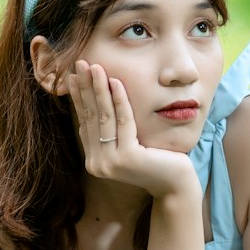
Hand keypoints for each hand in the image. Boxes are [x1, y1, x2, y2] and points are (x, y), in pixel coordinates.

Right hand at [68, 61, 197, 198]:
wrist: (175, 185)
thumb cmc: (156, 161)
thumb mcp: (129, 143)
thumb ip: (113, 130)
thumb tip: (98, 98)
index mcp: (94, 160)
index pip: (85, 122)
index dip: (79, 97)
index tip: (74, 75)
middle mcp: (97, 164)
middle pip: (91, 117)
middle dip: (85, 87)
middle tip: (80, 63)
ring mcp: (111, 163)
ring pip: (104, 117)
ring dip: (99, 88)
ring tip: (95, 66)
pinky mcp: (127, 158)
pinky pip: (123, 122)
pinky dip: (120, 100)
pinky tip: (117, 81)